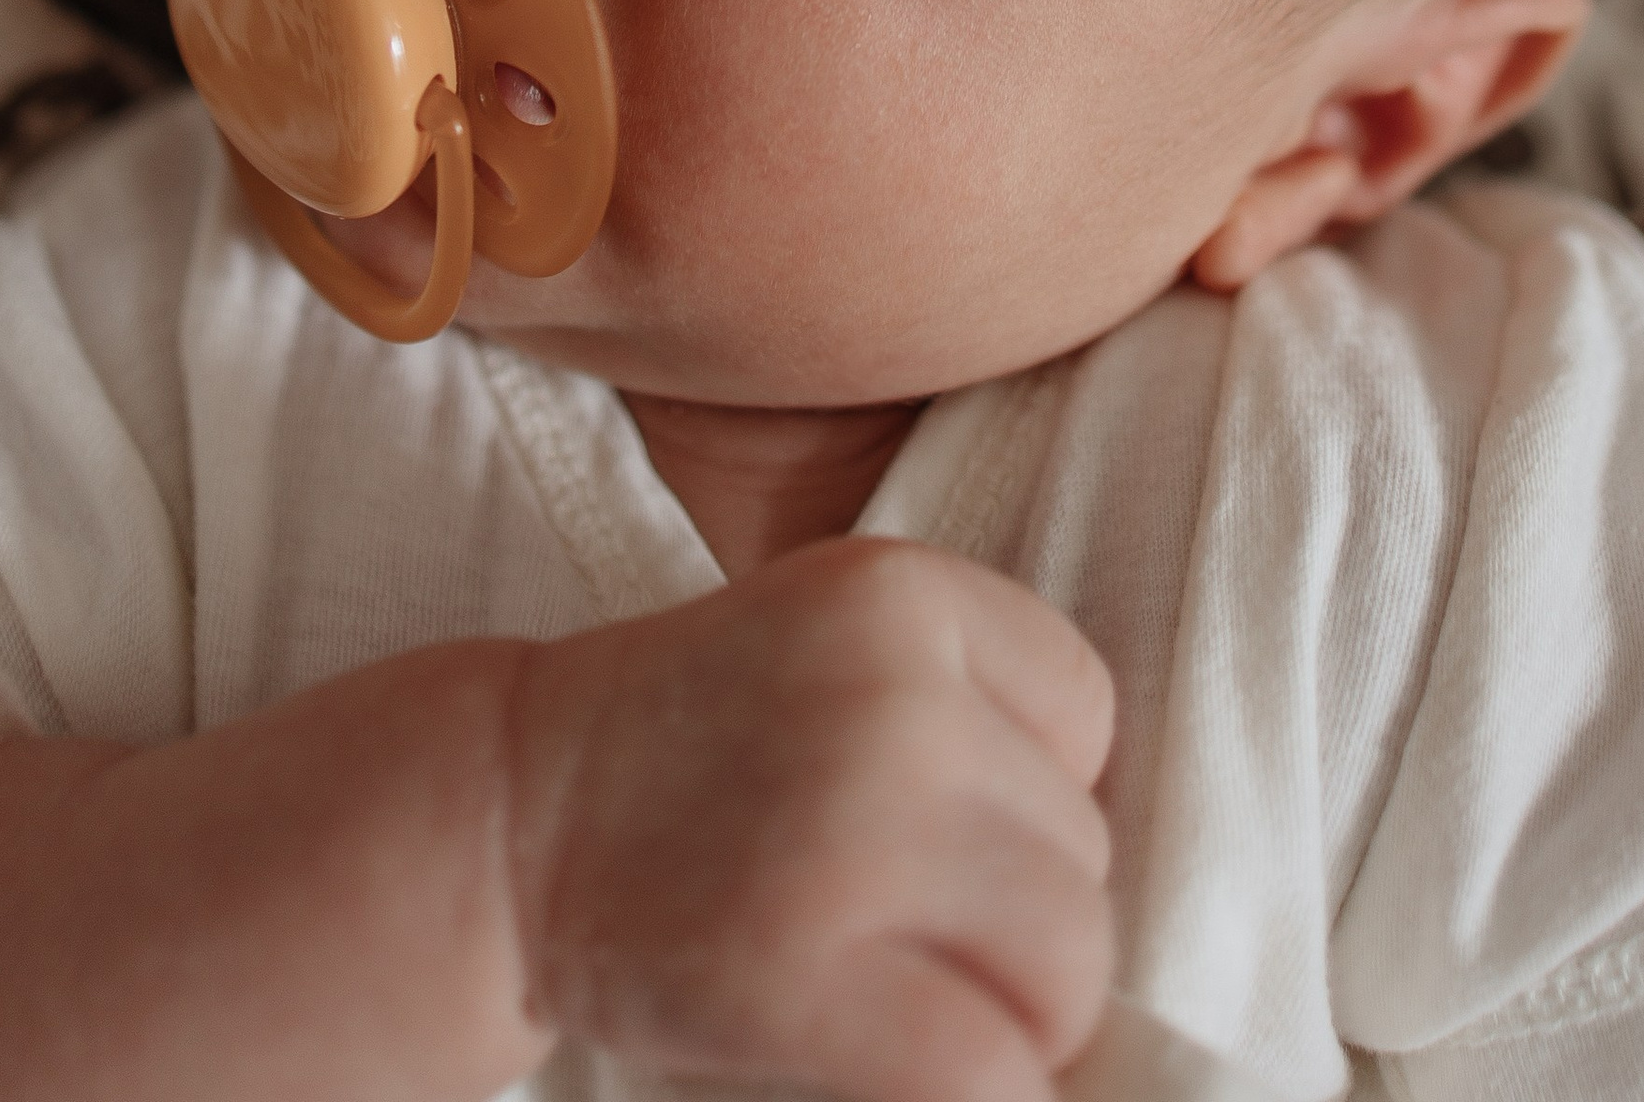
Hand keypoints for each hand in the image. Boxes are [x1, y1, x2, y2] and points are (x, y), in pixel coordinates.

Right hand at [504, 536, 1115, 1101]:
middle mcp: (891, 698)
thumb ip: (970, 711)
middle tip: (893, 927)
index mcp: (899, 591)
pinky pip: (992, 1072)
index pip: (1086, 713)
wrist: (507, 816)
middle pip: (1084, 856)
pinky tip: (902, 1070)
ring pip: (1068, 966)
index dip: (1026, 792)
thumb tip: (1136, 874)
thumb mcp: (838, 652)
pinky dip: (982, 1098)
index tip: (930, 823)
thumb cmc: (697, 747)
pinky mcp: (802, 969)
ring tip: (897, 994)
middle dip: (1013, 920)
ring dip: (1008, 1016)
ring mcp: (849, 834)